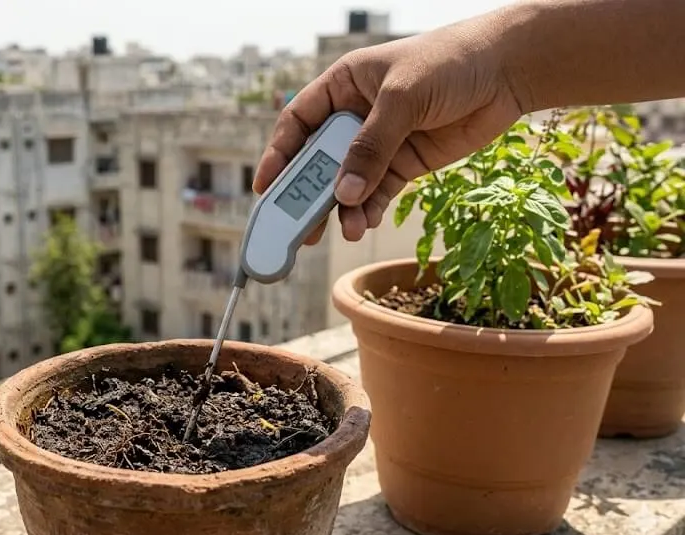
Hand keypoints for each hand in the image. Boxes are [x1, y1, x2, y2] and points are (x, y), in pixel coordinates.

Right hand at [253, 23, 524, 242]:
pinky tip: (362, 223)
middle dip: (308, 193)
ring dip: (341, 208)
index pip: (299, 123)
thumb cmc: (450, 62)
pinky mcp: (405, 163)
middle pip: (319, 159)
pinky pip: (377, 192)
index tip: (265, 187)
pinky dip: (367, 210)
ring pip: (347, 182)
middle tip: (296, 226)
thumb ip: (371, 148)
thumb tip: (343, 195)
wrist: (509, 70)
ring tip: (341, 231)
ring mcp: (380, 142)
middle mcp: (355, 115)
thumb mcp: (402, 99)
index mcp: (343, 86)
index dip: (279, 154)